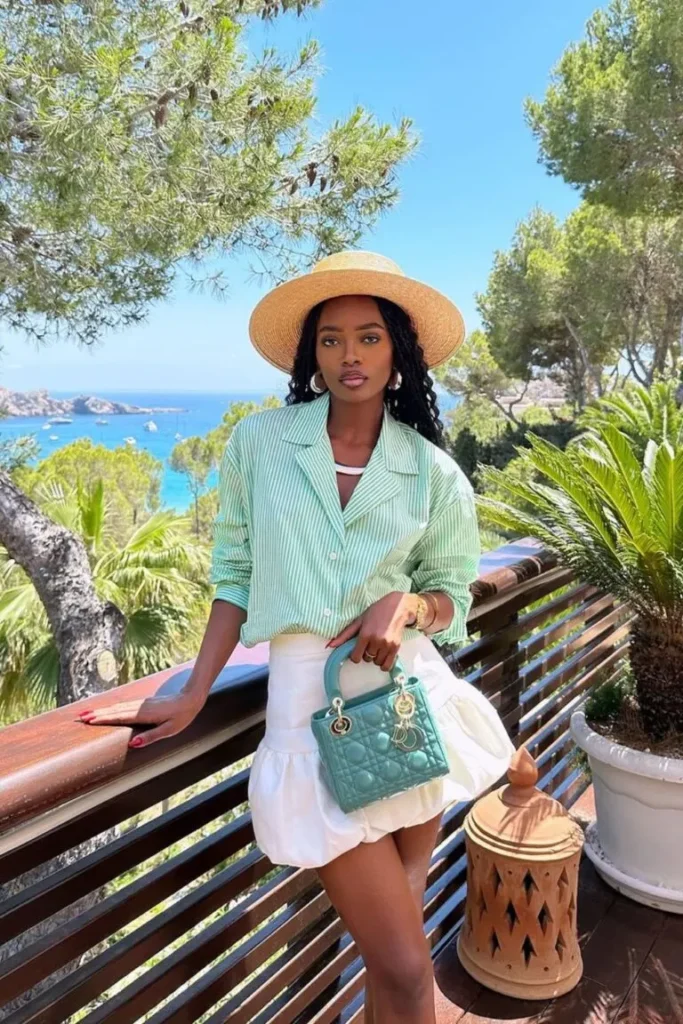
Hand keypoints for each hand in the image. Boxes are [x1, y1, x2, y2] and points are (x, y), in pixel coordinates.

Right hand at [76, 691, 203, 748]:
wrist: (191, 698)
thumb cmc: (182, 716)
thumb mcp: (169, 730)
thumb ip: (151, 737)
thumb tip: (133, 744)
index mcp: (144, 715)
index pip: (119, 717)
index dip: (103, 718)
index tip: (89, 720)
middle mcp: (140, 707)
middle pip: (115, 710)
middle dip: (97, 713)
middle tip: (80, 717)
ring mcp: (141, 704)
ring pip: (118, 706)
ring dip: (102, 710)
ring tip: (88, 713)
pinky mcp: (143, 703)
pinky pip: (124, 705)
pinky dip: (112, 707)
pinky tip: (107, 710)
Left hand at [327, 592, 416, 670]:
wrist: (398, 607)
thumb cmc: (377, 611)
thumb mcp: (359, 621)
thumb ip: (345, 635)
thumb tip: (329, 646)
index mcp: (365, 634)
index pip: (356, 657)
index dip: (355, 655)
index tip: (358, 650)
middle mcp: (376, 641)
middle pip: (367, 659)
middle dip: (366, 654)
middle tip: (370, 643)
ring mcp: (387, 645)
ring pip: (377, 662)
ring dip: (375, 658)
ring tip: (378, 646)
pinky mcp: (396, 647)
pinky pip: (387, 665)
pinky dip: (384, 664)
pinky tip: (383, 655)